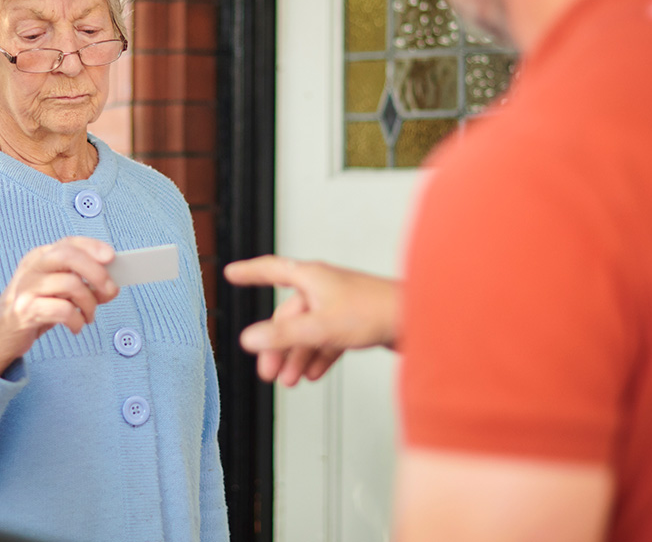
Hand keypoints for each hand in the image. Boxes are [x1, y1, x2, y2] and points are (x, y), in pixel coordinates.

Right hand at [0, 236, 118, 375]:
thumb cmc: (34, 309)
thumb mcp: (56, 291)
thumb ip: (80, 283)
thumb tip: (111, 286)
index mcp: (39, 257)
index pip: (68, 243)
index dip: (92, 247)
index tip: (111, 257)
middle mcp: (32, 268)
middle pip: (68, 256)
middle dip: (95, 272)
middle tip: (109, 290)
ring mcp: (26, 288)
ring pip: (70, 284)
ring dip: (89, 303)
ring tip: (89, 316)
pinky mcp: (25, 311)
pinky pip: (62, 309)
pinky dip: (76, 319)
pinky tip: (76, 326)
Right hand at [224, 255, 398, 386]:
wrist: (419, 320)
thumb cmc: (375, 312)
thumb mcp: (321, 327)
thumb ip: (283, 336)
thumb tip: (250, 339)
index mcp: (311, 277)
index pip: (271, 270)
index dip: (249, 272)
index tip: (232, 273)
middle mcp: (323, 287)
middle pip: (288, 315)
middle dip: (276, 345)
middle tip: (268, 371)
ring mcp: (339, 305)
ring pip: (308, 331)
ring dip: (297, 357)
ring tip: (291, 381)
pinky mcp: (355, 322)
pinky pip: (328, 340)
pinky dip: (318, 357)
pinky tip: (315, 374)